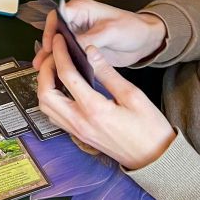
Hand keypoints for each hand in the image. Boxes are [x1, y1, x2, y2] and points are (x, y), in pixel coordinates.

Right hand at [32, 0, 166, 71]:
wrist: (146, 41)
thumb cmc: (132, 28)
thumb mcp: (110, 31)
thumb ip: (90, 38)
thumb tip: (73, 47)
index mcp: (80, 9)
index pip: (56, 17)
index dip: (51, 32)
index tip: (50, 46)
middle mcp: (75, 21)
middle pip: (54, 33)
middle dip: (47, 49)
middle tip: (42, 63)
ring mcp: (77, 36)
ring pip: (58, 46)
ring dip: (51, 58)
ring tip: (44, 71)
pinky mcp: (81, 49)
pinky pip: (67, 55)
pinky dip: (62, 64)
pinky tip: (57, 73)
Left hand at [37, 33, 175, 170]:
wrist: (155, 159)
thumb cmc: (149, 129)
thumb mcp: (133, 95)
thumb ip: (107, 73)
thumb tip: (89, 51)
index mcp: (94, 109)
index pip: (66, 75)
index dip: (60, 54)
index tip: (60, 40)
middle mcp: (79, 122)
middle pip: (45, 93)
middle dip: (44, 70)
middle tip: (54, 55)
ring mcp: (76, 131)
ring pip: (46, 107)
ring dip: (44, 85)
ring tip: (56, 69)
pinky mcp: (78, 135)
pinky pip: (54, 116)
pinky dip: (50, 99)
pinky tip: (62, 88)